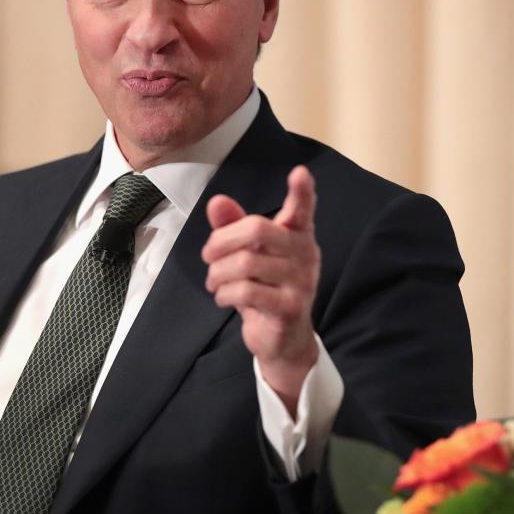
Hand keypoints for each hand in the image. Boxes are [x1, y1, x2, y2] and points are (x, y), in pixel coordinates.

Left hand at [203, 165, 320, 415]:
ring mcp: (301, 281)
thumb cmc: (265, 290)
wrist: (283, 341)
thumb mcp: (248, 256)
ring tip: (214, 282)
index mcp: (297, 236)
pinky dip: (224, 293)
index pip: (303, 209)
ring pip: (245, 262)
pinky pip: (246, 290)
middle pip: (257, 229)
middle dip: (221, 240)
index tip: (300, 172)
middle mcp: (305, 254)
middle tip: (208, 255)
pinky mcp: (290, 307)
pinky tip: (224, 298)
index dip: (302, 191)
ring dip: (217, 273)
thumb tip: (217, 202)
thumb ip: (234, 227)